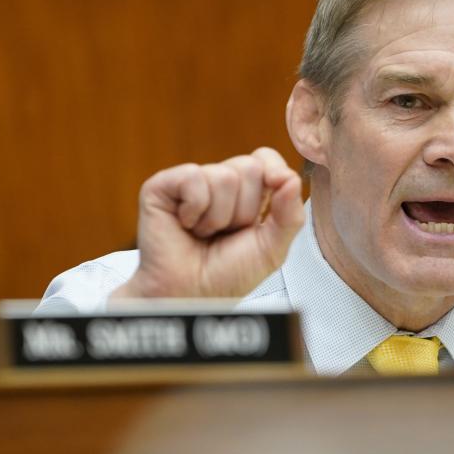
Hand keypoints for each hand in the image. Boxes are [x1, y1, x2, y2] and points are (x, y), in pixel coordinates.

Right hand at [110, 147, 303, 299]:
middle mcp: (218, 182)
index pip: (265, 158)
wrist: (191, 295)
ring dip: (218, 217)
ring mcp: (190, 182)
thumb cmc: (227, 275)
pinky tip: (185, 225)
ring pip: (224, 176)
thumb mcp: (272, 248)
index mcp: (247, 192)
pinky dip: (195, 209)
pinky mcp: (163, 185)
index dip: (273, 175)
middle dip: (244, 210)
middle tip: (225, 233)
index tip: (267, 206)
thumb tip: (291, 178)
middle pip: (250, 167)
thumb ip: (290, 215)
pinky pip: (194, 177)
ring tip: (204, 234)